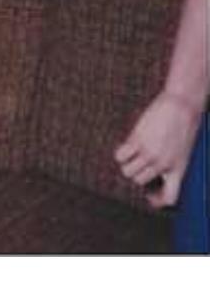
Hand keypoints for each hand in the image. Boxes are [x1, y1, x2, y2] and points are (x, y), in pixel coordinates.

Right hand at [115, 90, 202, 207]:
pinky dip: (120, 153)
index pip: (168, 198)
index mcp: (178, 169)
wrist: (183, 104)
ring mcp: (149, 153)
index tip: (149, 195)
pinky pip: (120, 156)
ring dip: (126, 164)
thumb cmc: (185, 123)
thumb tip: (152, 171)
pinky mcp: (138, 140)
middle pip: (138, 181)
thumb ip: (171, 163)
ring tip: (131, 153)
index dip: (157, 201)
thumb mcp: (184, 150)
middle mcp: (163, 165)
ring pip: (127, 171)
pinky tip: (126, 146)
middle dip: (136, 173)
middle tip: (137, 162)